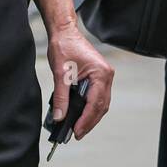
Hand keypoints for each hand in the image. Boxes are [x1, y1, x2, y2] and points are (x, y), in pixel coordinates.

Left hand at [45, 20, 113, 140]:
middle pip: (101, 106)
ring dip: (90, 116)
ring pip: (101, 103)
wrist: (65, 31)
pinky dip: (90, 107)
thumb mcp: (60, 73)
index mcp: (101, 74)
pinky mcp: (98, 77)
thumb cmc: (64, 47)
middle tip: (77, 134)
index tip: (76, 131)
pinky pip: (97, 96)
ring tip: (77, 128)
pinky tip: (80, 114)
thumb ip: (61, 97)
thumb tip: (59, 117)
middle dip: (89, 122)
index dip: (86, 120)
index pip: (95, 103)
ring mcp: (104, 76)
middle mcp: (106, 76)